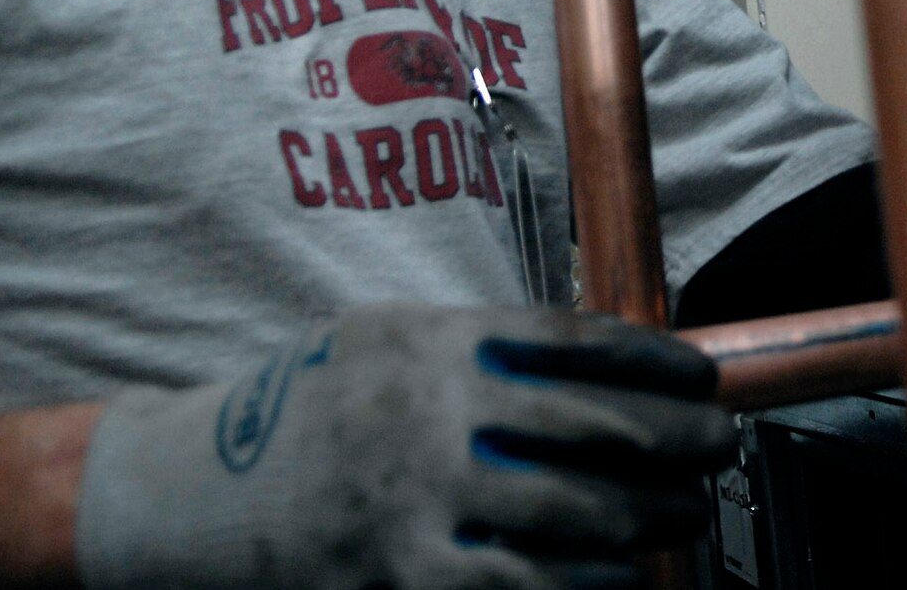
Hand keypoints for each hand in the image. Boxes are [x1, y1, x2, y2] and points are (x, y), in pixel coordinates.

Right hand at [75, 304, 736, 589]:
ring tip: (684, 516)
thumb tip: (599, 364)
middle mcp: (433, 413)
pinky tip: (624, 580)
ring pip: (571, 513)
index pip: (576, 342)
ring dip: (647, 518)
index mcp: (435, 341)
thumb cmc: (305, 408)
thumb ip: (479, 347)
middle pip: (591, 428)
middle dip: (675, 444)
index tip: (703, 378)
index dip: (653, 363)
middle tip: (718, 450)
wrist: (188, 491)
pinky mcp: (401, 574)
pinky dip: (584, 586)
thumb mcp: (384, 341)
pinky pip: (519, 587)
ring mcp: (418, 500)